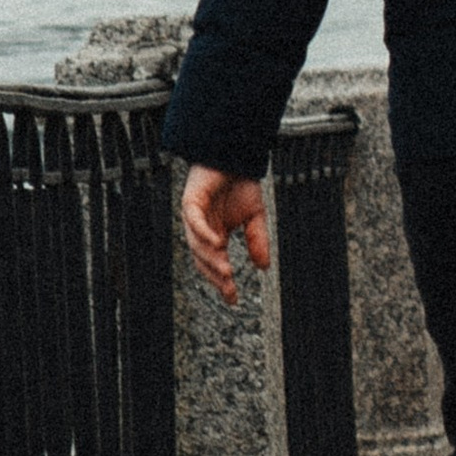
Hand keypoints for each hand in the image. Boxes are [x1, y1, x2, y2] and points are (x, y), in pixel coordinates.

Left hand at [182, 166, 269, 305]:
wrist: (235, 155)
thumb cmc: (240, 183)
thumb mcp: (255, 217)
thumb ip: (257, 240)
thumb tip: (263, 267)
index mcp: (214, 234)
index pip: (214, 263)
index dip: (222, 282)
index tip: (234, 299)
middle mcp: (201, 228)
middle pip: (202, 259)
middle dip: (215, 276)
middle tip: (229, 289)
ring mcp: (194, 216)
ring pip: (196, 245)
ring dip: (211, 259)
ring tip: (227, 272)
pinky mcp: (191, 201)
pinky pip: (194, 222)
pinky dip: (204, 234)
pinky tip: (218, 244)